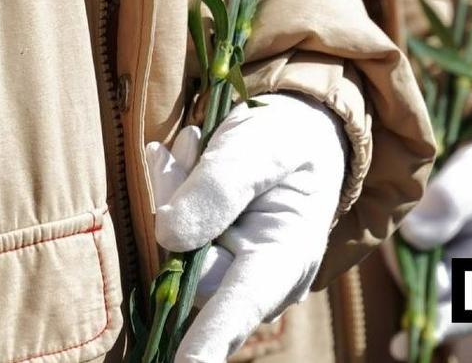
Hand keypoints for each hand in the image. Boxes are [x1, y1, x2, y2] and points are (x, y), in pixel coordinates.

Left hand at [144, 93, 347, 362]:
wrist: (301, 134)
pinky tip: (186, 157)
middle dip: (177, 204)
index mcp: (287, 254)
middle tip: (189, 143)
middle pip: (191, 267)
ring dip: (174, 191)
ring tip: (196, 143)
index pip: (243, 302)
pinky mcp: (211, 258)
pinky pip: (173, 235)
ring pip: (177, 247)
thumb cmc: (287, 139)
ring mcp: (234, 271)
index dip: (212, 337)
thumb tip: (170, 237)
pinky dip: (172, 193)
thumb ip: (219, 185)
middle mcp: (261, 278)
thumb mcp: (260, 146)